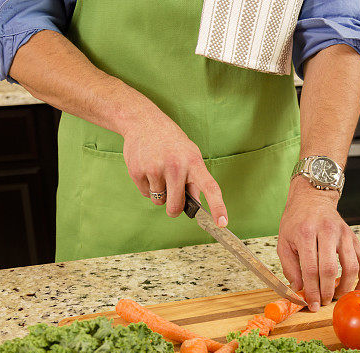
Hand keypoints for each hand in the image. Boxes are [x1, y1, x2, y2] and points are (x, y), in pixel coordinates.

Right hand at [119, 109, 227, 225]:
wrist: (143, 121)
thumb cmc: (171, 142)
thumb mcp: (189, 155)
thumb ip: (194, 180)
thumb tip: (196, 205)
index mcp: (193, 162)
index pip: (210, 187)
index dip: (218, 207)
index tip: (222, 223)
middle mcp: (176, 166)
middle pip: (175, 207)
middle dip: (174, 208)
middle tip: (173, 196)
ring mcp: (155, 169)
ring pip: (159, 201)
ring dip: (160, 194)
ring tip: (158, 171)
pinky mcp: (137, 171)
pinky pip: (146, 194)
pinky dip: (147, 187)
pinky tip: (148, 169)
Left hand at [277, 178, 359, 310]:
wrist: (312, 198)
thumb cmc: (296, 222)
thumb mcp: (284, 242)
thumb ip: (289, 267)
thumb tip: (299, 290)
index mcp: (306, 233)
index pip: (311, 268)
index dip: (312, 291)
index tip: (311, 305)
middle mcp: (327, 232)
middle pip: (330, 269)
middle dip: (327, 291)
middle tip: (323, 303)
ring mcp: (344, 234)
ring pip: (351, 266)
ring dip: (345, 287)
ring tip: (336, 297)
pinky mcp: (354, 238)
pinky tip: (356, 289)